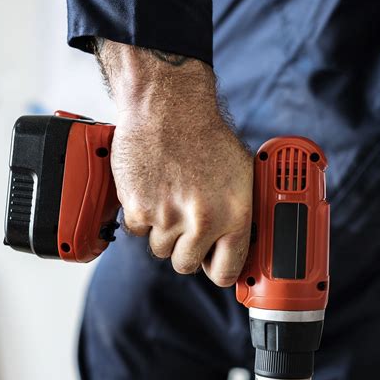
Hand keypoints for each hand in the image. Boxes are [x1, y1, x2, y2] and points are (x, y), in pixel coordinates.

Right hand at [95, 41, 252, 286]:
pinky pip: (138, 231)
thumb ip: (240, 215)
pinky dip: (142, 215)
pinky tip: (153, 189)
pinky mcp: (139, 209)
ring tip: (170, 199)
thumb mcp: (241, 176)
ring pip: (160, 249)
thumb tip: (239, 247)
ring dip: (163, 232)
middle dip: (185, 250)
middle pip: (186, 265)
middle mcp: (203, 221)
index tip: (213, 266)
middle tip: (186, 227)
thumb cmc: (207, 138)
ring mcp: (168, 217)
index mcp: (234, 216)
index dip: (218, 271)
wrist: (168, 108)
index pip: (226, 271)